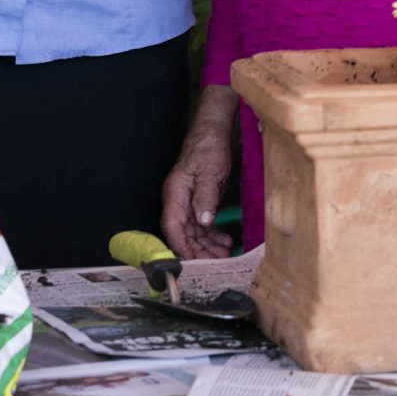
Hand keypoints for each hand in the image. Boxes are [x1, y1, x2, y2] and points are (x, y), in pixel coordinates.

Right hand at [160, 119, 234, 258]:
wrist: (214, 133)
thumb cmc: (208, 148)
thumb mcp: (209, 172)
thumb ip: (205, 197)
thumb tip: (203, 222)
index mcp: (175, 194)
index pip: (172, 226)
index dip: (180, 245)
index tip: (192, 261)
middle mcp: (178, 201)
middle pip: (183, 233)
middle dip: (197, 251)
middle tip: (215, 262)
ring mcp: (188, 202)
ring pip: (194, 232)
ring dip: (207, 246)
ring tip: (224, 254)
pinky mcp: (199, 202)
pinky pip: (203, 225)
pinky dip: (212, 235)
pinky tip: (224, 241)